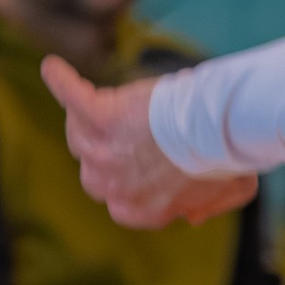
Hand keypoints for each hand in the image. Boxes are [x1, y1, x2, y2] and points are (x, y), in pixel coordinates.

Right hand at [45, 60, 257, 226]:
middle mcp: (110, 189)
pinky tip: (55, 68)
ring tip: (108, 100)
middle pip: (94, 170)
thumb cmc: (225, 157)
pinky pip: (70, 98)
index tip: (148, 157)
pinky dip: (63, 82)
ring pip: (80, 136)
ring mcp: (97, 155)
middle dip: (109, 151)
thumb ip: (208, 206)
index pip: (120, 197)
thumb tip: (191, 217)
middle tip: (134, 129)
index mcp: (138, 211)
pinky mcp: (94, 118)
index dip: (132, 175)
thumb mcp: (230, 191)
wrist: (215, 129)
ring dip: (90, 120)